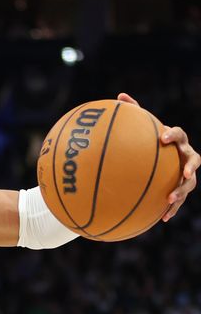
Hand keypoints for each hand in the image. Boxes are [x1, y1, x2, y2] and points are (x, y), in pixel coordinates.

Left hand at [118, 93, 198, 220]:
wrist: (158, 158)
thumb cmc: (149, 141)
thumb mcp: (142, 127)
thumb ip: (133, 112)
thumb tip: (119, 96)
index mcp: (176, 140)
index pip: (178, 135)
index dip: (172, 135)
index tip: (162, 137)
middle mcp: (186, 156)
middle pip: (194, 160)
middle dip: (190, 167)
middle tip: (183, 173)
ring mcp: (186, 173)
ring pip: (190, 183)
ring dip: (182, 191)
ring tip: (170, 199)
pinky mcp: (180, 188)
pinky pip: (178, 200)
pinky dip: (172, 209)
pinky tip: (162, 218)